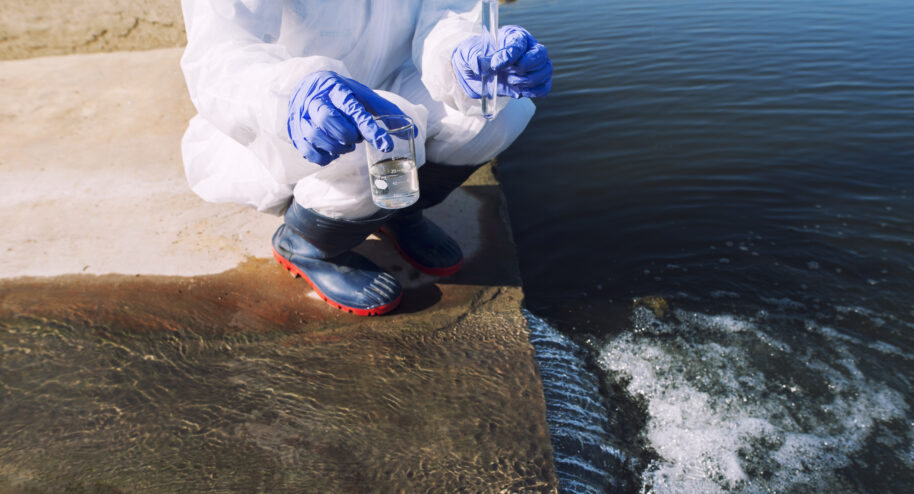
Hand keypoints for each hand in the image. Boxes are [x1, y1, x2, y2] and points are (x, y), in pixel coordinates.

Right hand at [287, 71, 406, 165]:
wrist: (308, 87)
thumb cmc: (341, 94)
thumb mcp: (364, 96)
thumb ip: (387, 112)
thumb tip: (414, 132)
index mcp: (337, 89)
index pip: (355, 110)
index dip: (371, 130)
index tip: (386, 145)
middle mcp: (316, 101)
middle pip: (329, 121)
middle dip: (347, 135)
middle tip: (355, 138)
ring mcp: (302, 117)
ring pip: (317, 136)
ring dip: (337, 147)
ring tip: (347, 144)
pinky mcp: (295, 132)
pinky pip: (309, 151)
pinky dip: (324, 157)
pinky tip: (333, 152)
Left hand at [452, 25, 552, 99]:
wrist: (474, 73)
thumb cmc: (473, 57)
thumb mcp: (468, 54)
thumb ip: (474, 57)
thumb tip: (482, 63)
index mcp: (513, 36)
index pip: (519, 43)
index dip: (510, 55)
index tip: (496, 65)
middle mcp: (527, 48)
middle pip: (540, 54)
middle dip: (525, 67)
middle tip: (509, 75)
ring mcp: (534, 65)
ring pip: (545, 70)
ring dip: (529, 80)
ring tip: (511, 82)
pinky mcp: (535, 82)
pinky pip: (545, 87)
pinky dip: (534, 92)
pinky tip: (519, 91)